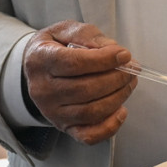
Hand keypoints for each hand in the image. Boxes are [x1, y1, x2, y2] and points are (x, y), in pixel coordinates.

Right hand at [21, 21, 136, 144]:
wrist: (35, 68)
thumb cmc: (55, 47)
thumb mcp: (67, 30)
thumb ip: (89, 36)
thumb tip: (113, 51)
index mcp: (41, 60)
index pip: (74, 64)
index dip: (103, 60)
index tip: (124, 55)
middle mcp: (43, 89)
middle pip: (85, 89)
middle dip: (116, 79)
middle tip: (131, 69)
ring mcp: (52, 111)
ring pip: (91, 112)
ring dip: (118, 97)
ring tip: (128, 83)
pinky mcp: (63, 126)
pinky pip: (88, 135)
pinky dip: (109, 126)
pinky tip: (121, 110)